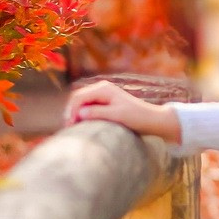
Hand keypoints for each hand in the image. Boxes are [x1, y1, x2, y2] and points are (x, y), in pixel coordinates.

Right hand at [63, 80, 181, 143]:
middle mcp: (101, 88)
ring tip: (72, 128)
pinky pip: (87, 107)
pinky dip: (82, 115)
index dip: (72, 111)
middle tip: (67, 129)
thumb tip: (79, 113)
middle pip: (77, 99)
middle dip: (71, 112)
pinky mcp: (103, 102)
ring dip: (75, 114)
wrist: (151, 119)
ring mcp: (102, 95)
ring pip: (81, 103)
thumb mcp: (117, 116)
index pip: (79, 98)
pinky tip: (80, 125)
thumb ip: (98, 113)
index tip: (70, 126)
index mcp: (103, 89)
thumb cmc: (136, 117)